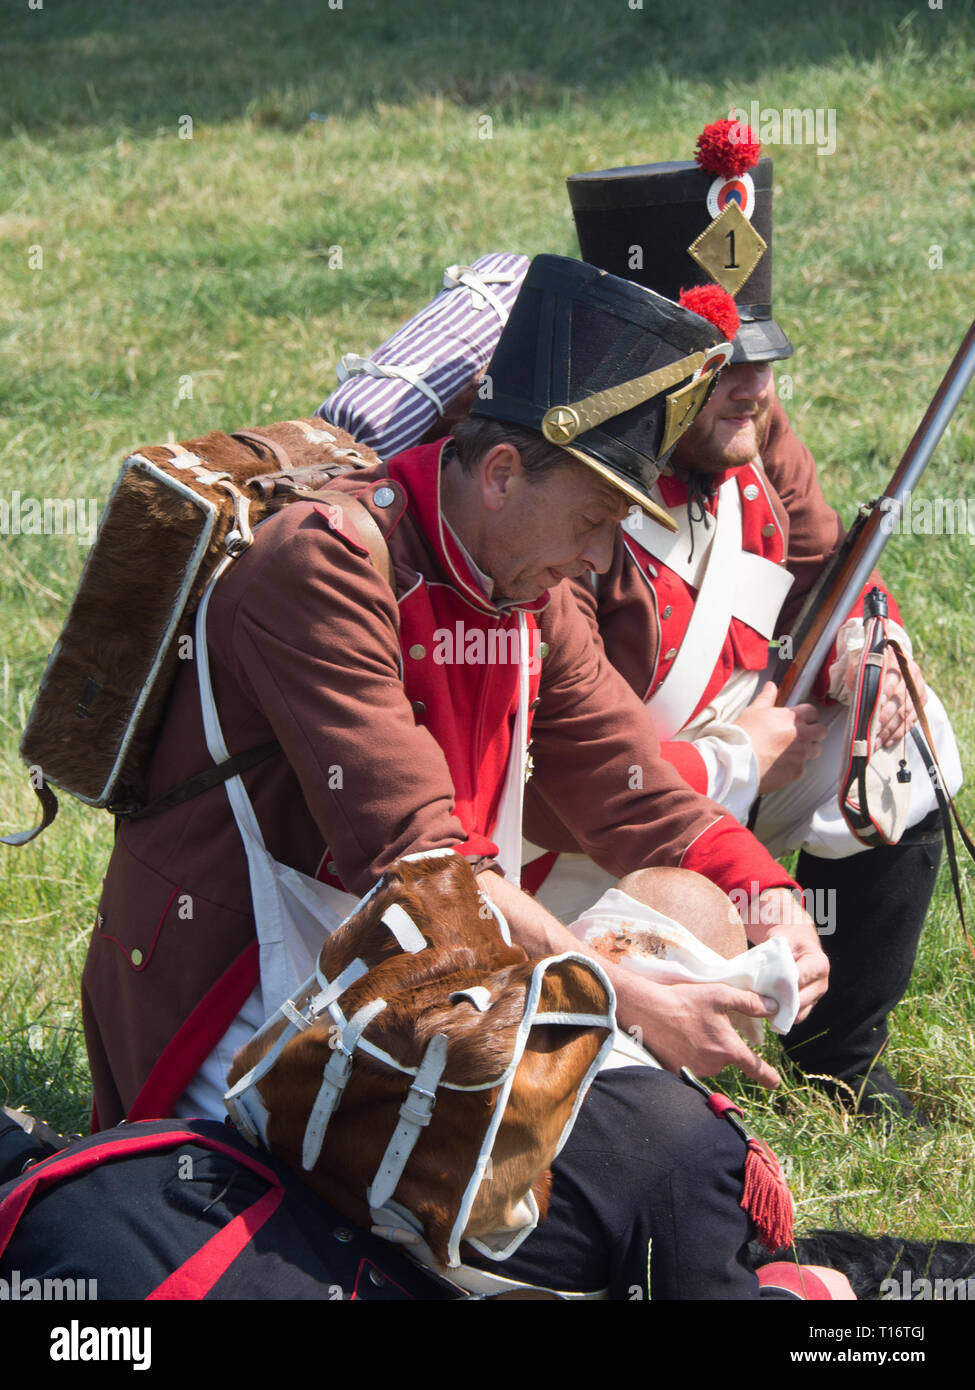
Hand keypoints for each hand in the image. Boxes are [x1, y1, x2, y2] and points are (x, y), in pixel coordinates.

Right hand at [614, 973, 782, 1088]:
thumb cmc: (685, 1001)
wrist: (648, 1011)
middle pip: (727, 1060)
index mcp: (728, 1049)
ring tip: (688, 1029)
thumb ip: (750, 1002)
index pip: (757, 1069)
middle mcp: (715, 1065)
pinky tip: (677, 1039)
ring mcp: (695, 1072)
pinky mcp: (677, 1073)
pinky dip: (688, 1055)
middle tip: (705, 1025)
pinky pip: (690, 1066)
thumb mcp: (720, 995)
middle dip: (721, 1046)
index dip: (769, 1077)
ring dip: (704, 1050)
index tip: (775, 1083)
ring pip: (709, 1063)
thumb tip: (774, 1007)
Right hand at [734, 682, 827, 793]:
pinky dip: (796, 765)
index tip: (801, 719)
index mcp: (792, 718)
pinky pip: (804, 767)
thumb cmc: (744, 736)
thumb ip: (766, 698)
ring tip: (793, 750)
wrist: (739, 762)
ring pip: (816, 749)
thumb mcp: (754, 711)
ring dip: (808, 748)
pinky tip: (782, 764)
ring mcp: (801, 754)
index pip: (813, 712)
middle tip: (802, 734)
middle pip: (821, 731)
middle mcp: (802, 735)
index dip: (807, 715)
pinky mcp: (797, 771)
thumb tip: (771, 687)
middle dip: (814, 731)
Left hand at [741, 886, 828, 1021]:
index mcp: (819, 963)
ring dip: (779, 1010)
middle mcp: (822, 983)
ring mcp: (816, 996)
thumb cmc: (788, 939)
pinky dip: (781, 1015)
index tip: (763, 984)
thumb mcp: (782, 938)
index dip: (781, 984)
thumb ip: (776, 952)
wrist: (797, 944)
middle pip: (800, 1000)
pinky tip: (767, 1006)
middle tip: (758, 997)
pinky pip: (795, 1017)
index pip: (800, 979)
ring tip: (761, 1002)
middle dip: (778, 1000)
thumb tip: (764, 972)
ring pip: (798, 1013)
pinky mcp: (809, 1006)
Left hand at [844, 646, 926, 748]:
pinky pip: (912, 720)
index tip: (878, 702)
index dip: (887, 690)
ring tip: (877, 741)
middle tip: (873, 730)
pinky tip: (887, 741)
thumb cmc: (872, 663)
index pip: (893, 676)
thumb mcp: (861, 660)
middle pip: (900, 698)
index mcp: (897, 660)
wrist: (891, 659)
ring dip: (891, 729)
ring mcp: (918, 688)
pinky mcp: (921, 701)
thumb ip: (856, 670)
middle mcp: (911, 674)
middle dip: (886, 716)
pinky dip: (899, 732)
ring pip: (906, 712)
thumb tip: (855, 687)